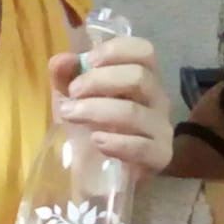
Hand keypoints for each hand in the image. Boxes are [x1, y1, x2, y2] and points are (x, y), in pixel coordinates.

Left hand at [49, 36, 173, 178]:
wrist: (99, 173)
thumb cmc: (92, 126)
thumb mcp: (72, 98)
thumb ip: (65, 77)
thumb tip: (61, 60)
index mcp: (141, 77)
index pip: (144, 51)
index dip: (117, 50)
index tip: (88, 61)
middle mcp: (156, 98)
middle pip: (139, 77)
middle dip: (99, 80)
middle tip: (73, 93)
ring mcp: (161, 127)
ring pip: (134, 112)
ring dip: (97, 110)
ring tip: (71, 115)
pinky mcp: (160, 155)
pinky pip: (142, 146)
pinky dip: (116, 142)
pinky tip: (97, 141)